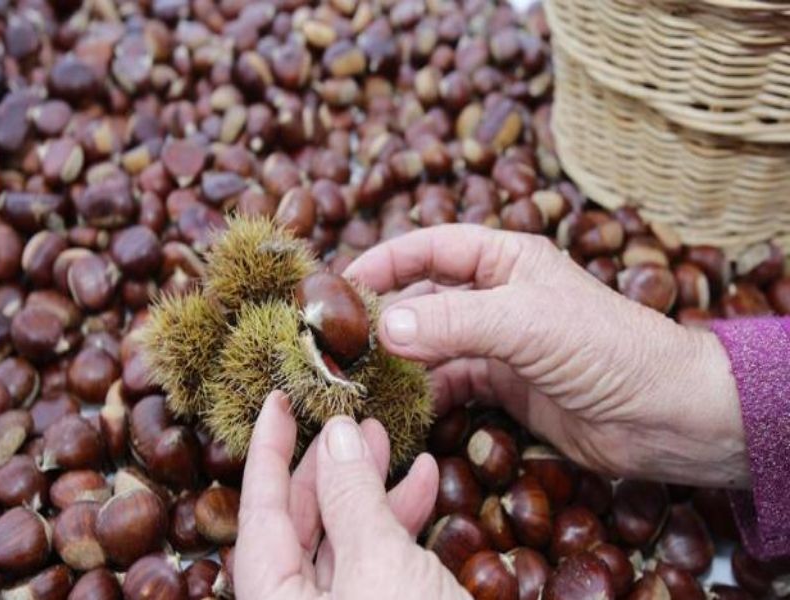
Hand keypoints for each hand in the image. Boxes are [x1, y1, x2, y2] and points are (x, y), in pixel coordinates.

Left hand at [234, 391, 469, 599]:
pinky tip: (424, 480)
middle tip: (348, 420)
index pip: (258, 515)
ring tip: (389, 438)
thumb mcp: (380, 568)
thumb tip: (337, 433)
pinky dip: (401, 518)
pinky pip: (381, 558)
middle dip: (328, 466)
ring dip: (369, 485)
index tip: (274, 403)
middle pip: (300, 524)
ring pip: (345, 537)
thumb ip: (352, 498)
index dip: (266, 453)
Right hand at [345, 225, 747, 487]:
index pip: (430, 246)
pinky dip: (424, 392)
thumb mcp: (525, 322)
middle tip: (338, 338)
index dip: (384, 261)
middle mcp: (497, 295)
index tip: (340, 284)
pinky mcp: (504, 384)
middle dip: (383, 314)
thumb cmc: (606, 347)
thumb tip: (382, 326)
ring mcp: (499, 342)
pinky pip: (450, 382)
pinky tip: (401, 404)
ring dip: (399, 357)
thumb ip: (452, 320)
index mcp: (505, 258)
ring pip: (432, 343)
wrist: (662, 415)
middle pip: (424, 296)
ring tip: (358, 373)